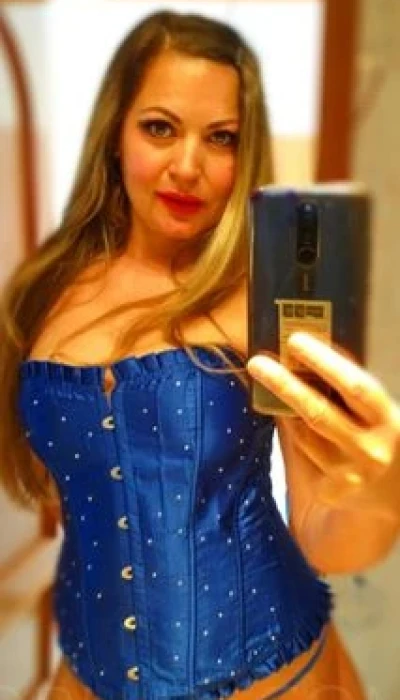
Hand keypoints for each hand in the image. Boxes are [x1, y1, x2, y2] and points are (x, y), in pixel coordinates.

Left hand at [246, 332, 399, 514]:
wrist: (394, 492)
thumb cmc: (378, 436)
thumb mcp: (376, 411)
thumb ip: (347, 390)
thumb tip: (303, 354)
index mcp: (387, 420)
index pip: (354, 386)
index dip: (324, 363)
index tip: (295, 341)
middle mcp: (371, 449)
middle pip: (318, 414)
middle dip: (285, 385)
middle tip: (257, 363)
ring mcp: (350, 474)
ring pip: (303, 435)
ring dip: (286, 410)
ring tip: (275, 387)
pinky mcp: (331, 492)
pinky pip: (301, 454)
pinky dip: (294, 436)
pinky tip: (295, 426)